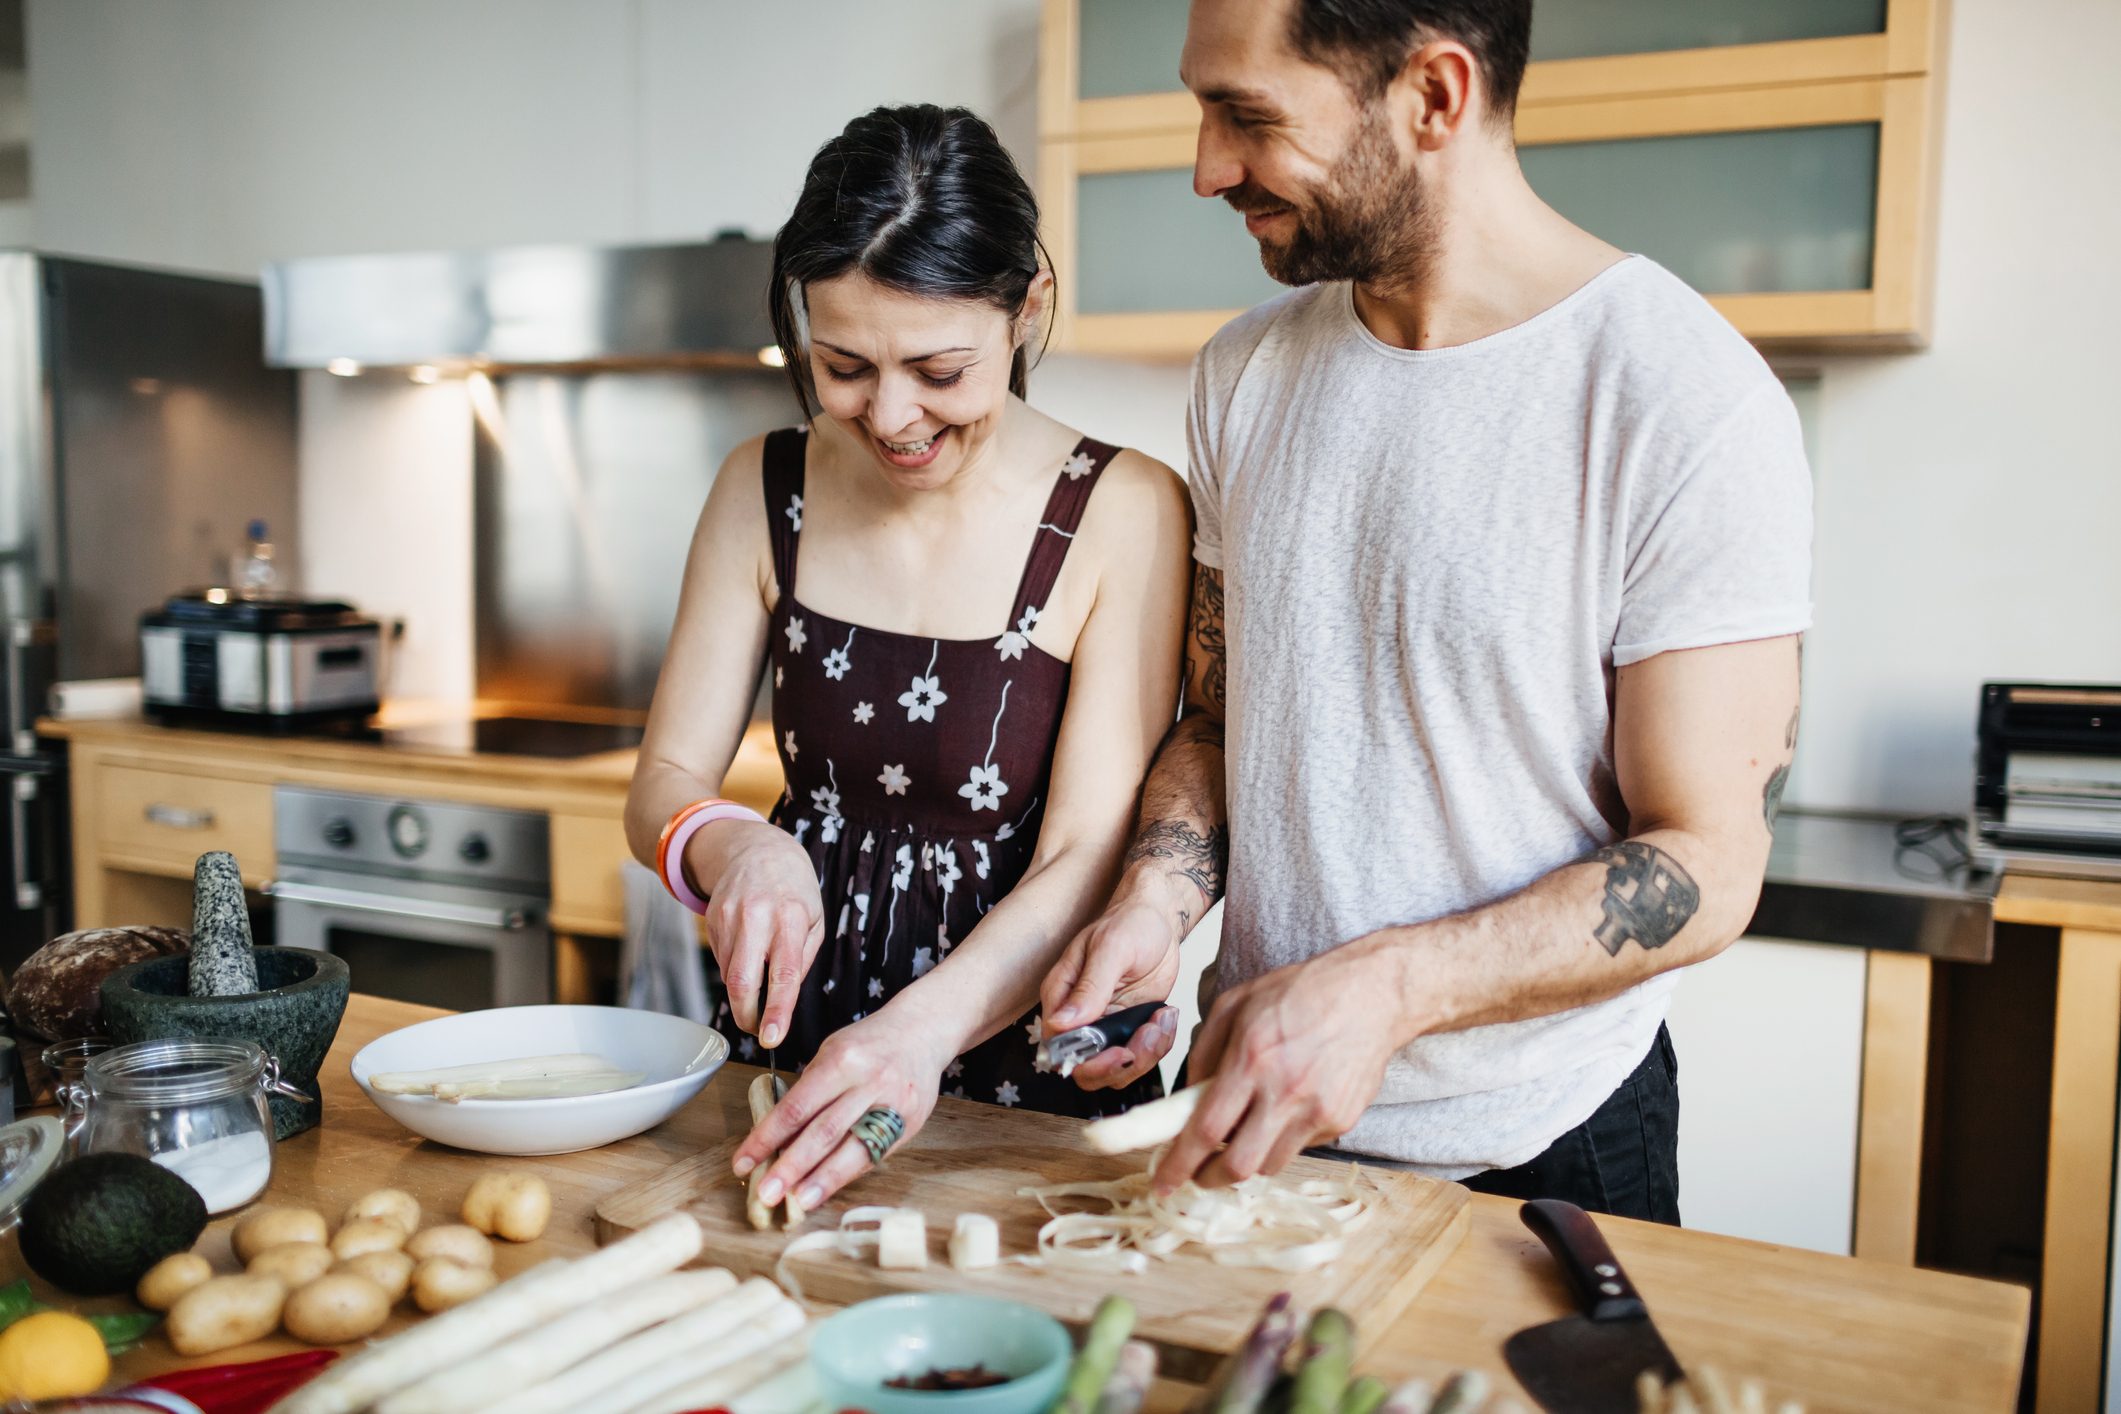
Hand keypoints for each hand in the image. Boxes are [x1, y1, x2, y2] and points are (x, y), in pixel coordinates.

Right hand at [687, 819, 823, 1047]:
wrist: (756, 850)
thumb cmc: (794, 890)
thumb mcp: (814, 919)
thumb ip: (802, 959)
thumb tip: (785, 998)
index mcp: (790, 917)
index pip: (783, 974)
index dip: (776, 1010)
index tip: (771, 1038)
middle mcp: (756, 917)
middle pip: (741, 982)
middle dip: (746, 1016)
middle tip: (758, 1030)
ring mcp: (729, 918)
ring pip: (729, 975)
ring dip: (743, 992)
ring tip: (760, 977)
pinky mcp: (711, 921)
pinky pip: (721, 961)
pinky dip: (735, 969)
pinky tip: (748, 952)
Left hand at [731, 1005, 955, 1210]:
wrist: (924, 1030)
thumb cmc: (869, 1043)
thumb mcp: (832, 1052)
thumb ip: (810, 1091)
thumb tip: (780, 1137)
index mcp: (842, 1060)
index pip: (796, 1107)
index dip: (766, 1138)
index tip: (744, 1162)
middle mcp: (870, 1082)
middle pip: (824, 1133)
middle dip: (791, 1168)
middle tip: (767, 1194)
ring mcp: (894, 1105)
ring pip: (853, 1149)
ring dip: (822, 1180)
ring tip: (798, 1202)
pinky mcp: (911, 1122)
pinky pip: (874, 1153)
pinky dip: (848, 1173)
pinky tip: (829, 1187)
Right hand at [1039, 895, 1185, 1090]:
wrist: (1157, 920)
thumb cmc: (1130, 924)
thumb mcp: (1111, 949)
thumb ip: (1090, 988)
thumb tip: (1061, 1024)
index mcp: (1060, 997)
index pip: (1060, 1048)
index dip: (1088, 1061)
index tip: (1121, 1051)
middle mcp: (1078, 1018)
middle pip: (1086, 1070)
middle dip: (1122, 1065)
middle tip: (1149, 1036)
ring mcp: (1104, 1027)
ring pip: (1116, 1071)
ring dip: (1145, 1055)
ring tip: (1162, 1020)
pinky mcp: (1128, 1029)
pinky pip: (1140, 1057)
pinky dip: (1159, 1045)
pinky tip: (1167, 1016)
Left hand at [1153, 936, 1405, 1193]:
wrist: (1372, 993)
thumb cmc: (1301, 992)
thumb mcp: (1235, 1003)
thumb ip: (1204, 1052)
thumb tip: (1187, 1097)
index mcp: (1251, 1059)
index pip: (1206, 1129)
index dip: (1180, 1164)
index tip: (1162, 1182)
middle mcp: (1285, 1091)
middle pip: (1238, 1165)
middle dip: (1210, 1178)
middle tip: (1200, 1172)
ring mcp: (1317, 1110)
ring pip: (1270, 1165)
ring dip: (1250, 1157)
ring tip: (1248, 1129)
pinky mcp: (1340, 1121)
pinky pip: (1300, 1148)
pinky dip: (1283, 1140)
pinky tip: (1287, 1108)